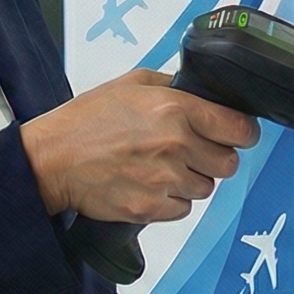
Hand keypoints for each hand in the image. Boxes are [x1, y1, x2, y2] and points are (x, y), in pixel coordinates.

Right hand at [19, 70, 258, 220]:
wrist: (51, 159)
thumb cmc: (85, 122)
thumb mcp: (133, 84)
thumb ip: (174, 86)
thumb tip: (205, 93)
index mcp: (175, 109)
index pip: (240, 129)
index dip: (241, 133)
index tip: (237, 135)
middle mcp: (175, 145)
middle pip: (228, 163)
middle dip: (215, 158)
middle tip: (191, 152)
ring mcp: (164, 180)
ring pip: (206, 189)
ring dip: (191, 180)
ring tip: (161, 167)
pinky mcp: (150, 208)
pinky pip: (183, 209)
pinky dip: (171, 201)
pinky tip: (150, 184)